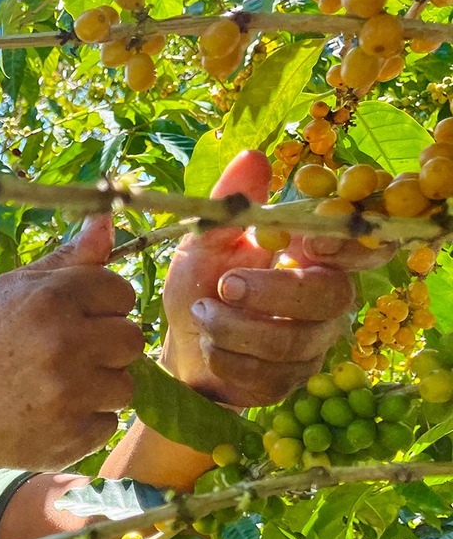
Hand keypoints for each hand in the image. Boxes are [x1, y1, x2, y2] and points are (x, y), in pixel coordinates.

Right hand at [0, 215, 145, 470]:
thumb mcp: (11, 290)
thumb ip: (67, 259)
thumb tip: (108, 216)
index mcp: (51, 298)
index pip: (122, 293)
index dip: (99, 307)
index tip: (70, 320)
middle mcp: (64, 343)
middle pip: (132, 339)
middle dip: (105, 347)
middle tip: (63, 355)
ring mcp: (69, 393)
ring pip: (125, 385)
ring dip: (98, 387)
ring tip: (54, 386)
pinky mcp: (70, 437)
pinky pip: (107, 423)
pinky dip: (83, 422)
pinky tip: (46, 413)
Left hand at [162, 151, 355, 406]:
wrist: (180, 346)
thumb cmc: (200, 286)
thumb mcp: (204, 243)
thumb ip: (229, 206)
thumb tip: (253, 157)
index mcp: (312, 256)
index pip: (358, 246)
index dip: (346, 246)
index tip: (310, 244)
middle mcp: (326, 297)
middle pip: (328, 296)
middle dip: (272, 292)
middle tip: (225, 284)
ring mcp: (312, 343)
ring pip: (292, 341)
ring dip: (234, 328)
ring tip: (199, 313)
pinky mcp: (292, 380)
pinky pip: (269, 375)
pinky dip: (226, 359)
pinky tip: (207, 345)